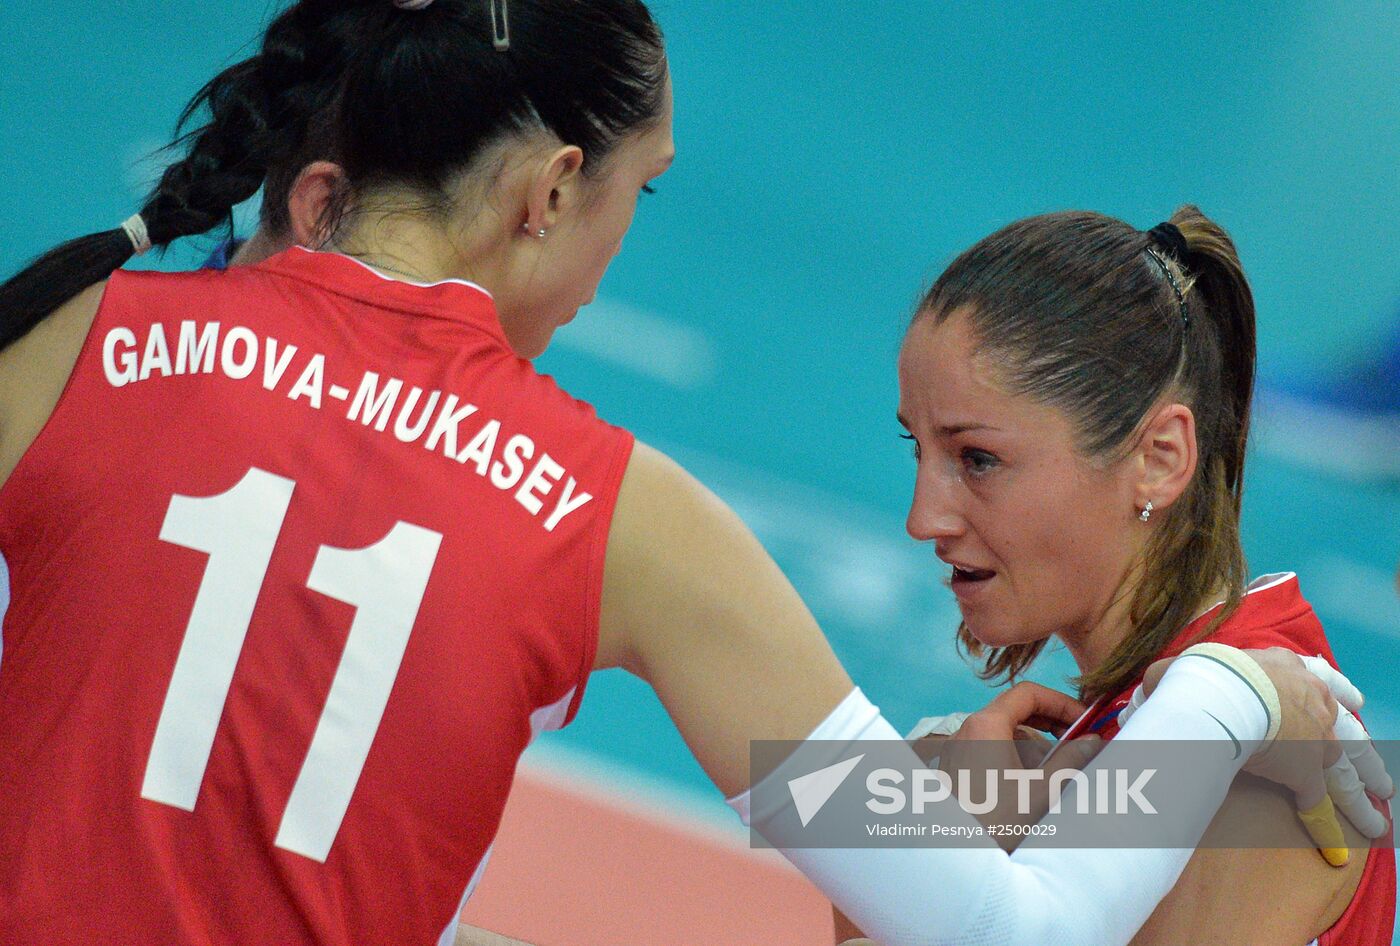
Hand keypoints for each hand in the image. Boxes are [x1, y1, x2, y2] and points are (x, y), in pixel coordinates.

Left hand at [926, 683, 1100, 845]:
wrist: (955, 855)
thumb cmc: (994, 822)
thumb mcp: (1041, 790)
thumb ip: (1070, 760)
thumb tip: (1092, 741)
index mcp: (985, 726)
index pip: (1028, 693)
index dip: (1061, 702)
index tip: (1085, 720)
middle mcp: (967, 731)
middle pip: (1016, 712)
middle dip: (1051, 725)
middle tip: (1078, 742)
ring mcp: (958, 749)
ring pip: (1004, 734)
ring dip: (1034, 746)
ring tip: (1056, 772)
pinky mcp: (955, 769)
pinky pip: (990, 751)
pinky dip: (1014, 759)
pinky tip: (1030, 786)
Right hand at [1132, 646, 1393, 863]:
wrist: (1222, 694)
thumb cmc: (1203, 675)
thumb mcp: (1183, 667)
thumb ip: (1170, 679)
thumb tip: (1146, 692)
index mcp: (1286, 669)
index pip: (1318, 677)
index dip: (1333, 689)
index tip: (1350, 697)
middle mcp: (1311, 699)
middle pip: (1346, 727)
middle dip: (1362, 749)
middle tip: (1377, 771)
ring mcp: (1314, 738)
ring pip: (1348, 766)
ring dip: (1361, 790)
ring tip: (1377, 811)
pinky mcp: (1307, 774)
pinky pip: (1320, 804)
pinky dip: (1327, 827)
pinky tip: (1337, 850)